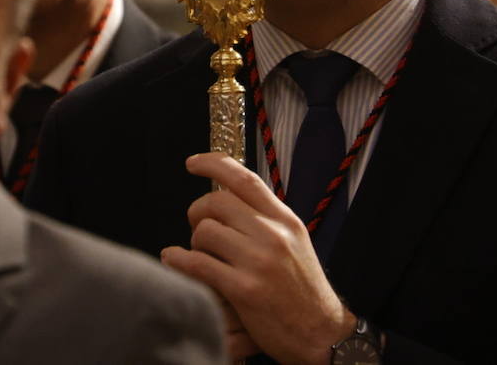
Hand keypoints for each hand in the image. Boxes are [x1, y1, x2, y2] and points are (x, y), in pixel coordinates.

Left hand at [160, 152, 356, 364]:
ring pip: (205, 232)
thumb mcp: (295, 243)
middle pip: (218, 202)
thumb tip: (230, 198)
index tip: (192, 163)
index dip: (214, 164)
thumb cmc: (304, 291)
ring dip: (193, 242)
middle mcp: (273, 235)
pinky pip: (198, 264)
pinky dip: (178, 260)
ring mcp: (259, 261)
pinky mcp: (245, 289)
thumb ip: (267, 220)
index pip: (245, 179)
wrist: (322, 333)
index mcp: (285, 220)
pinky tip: (174, 260)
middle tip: (195, 225)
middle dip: (197, 212)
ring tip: (198, 253)